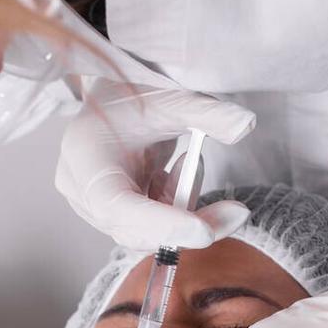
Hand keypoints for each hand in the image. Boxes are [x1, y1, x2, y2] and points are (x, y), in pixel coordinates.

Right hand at [54, 77, 255, 249]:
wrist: (112, 95)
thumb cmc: (132, 94)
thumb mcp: (171, 99)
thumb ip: (208, 113)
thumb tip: (245, 124)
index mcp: (84, 158)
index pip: (118, 207)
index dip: (161, 225)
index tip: (204, 231)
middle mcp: (82, 191)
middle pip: (136, 231)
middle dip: (188, 226)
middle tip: (236, 214)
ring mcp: (94, 207)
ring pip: (147, 233)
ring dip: (183, 210)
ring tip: (189, 162)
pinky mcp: (112, 214)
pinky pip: (151, 226)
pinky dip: (175, 207)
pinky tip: (175, 172)